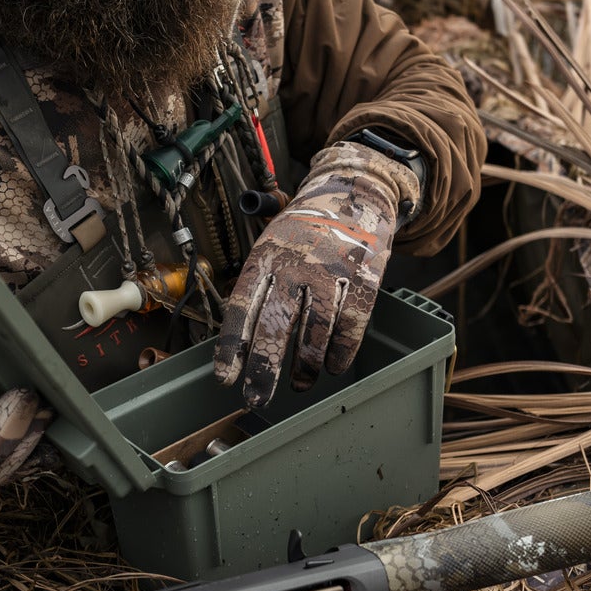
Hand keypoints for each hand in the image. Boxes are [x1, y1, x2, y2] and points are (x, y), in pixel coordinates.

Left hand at [214, 142, 410, 409]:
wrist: (353, 192)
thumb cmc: (304, 232)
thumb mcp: (271, 245)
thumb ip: (258, 287)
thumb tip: (239, 344)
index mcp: (266, 257)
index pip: (241, 307)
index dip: (232, 346)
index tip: (225, 379)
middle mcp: (296, 264)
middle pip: (275, 325)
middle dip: (264, 369)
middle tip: (257, 399)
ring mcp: (332, 271)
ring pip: (314, 332)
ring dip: (304, 366)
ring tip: (299, 384)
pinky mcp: (364, 277)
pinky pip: (351, 325)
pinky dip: (341, 352)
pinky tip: (333, 367)